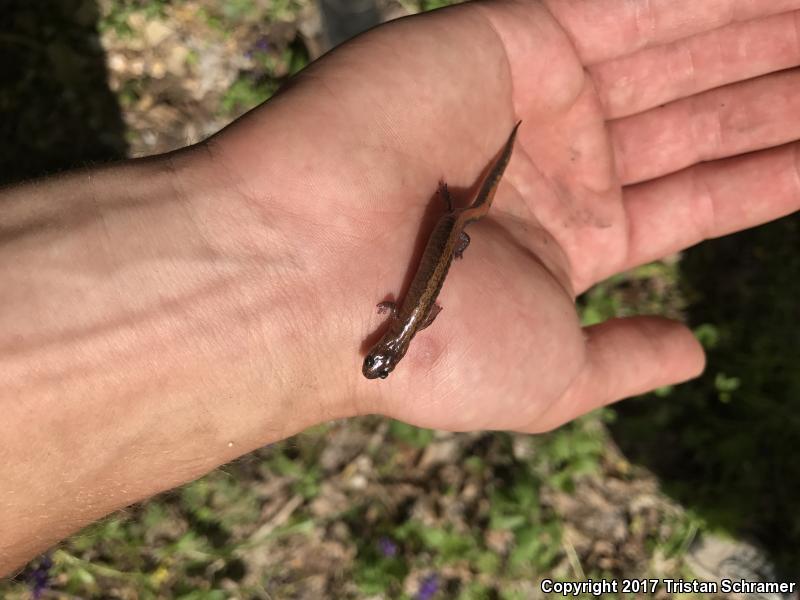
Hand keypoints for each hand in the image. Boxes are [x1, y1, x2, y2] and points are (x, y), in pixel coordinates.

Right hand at [207, 0, 799, 432]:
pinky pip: (631, 8)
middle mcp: (557, 163)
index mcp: (569, 238)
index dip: (768, 173)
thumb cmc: (430, 346)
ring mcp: (535, 97)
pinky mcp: (510, 35)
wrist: (313, 281)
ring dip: (757, 37)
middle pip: (696, 117)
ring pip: (678, 53)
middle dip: (775, 92)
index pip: (696, 198)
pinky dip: (701, 6)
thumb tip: (691, 354)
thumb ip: (622, 360)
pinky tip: (768, 5)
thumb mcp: (549, 378)